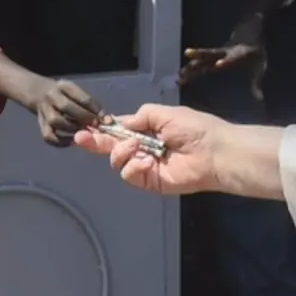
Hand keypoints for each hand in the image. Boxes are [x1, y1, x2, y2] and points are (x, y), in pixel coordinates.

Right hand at [30, 79, 103, 146]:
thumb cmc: (64, 93)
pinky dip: (60, 141)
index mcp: (64, 86)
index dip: (95, 109)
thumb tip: (105, 119)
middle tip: (95, 126)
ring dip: (72, 128)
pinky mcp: (41, 125)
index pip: (81, 97)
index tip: (105, 119)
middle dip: (83, 118)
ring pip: (56, 121)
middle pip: (66, 107)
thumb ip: (88, 103)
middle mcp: (52, 97)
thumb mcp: (74, 91)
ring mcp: (44, 111)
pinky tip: (72, 141)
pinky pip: (48, 136)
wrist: (37, 92)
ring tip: (83, 132)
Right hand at [74, 104, 226, 195]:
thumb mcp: (166, 114)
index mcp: (147, 129)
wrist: (213, 153)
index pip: (120, 128)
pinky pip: (129, 174)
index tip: (87, 125)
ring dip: (122, 151)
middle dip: (96, 141)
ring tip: (137, 146)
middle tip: (81, 137)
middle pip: (112, 146)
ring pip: (117, 160)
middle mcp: (143, 147)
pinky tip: (145, 161)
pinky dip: (133, 166)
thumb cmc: (194, 129)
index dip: (103, 128)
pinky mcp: (149, 181)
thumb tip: (122, 122)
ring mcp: (144, 165)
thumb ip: (142, 116)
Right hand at [181, 16, 266, 99]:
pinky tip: (180, 79)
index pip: (232, 57)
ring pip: (202, 58)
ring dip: (191, 66)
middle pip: (211, 53)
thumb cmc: (255, 52)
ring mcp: (217, 53)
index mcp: (239, 53)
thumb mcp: (260, 66)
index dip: (226, 61)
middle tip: (187, 55)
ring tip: (179, 75)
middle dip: (200, 55)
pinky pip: (199, 63)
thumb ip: (257, 82)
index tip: (218, 64)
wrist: (249, 32)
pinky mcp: (211, 56)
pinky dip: (190, 70)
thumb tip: (260, 99)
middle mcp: (224, 52)